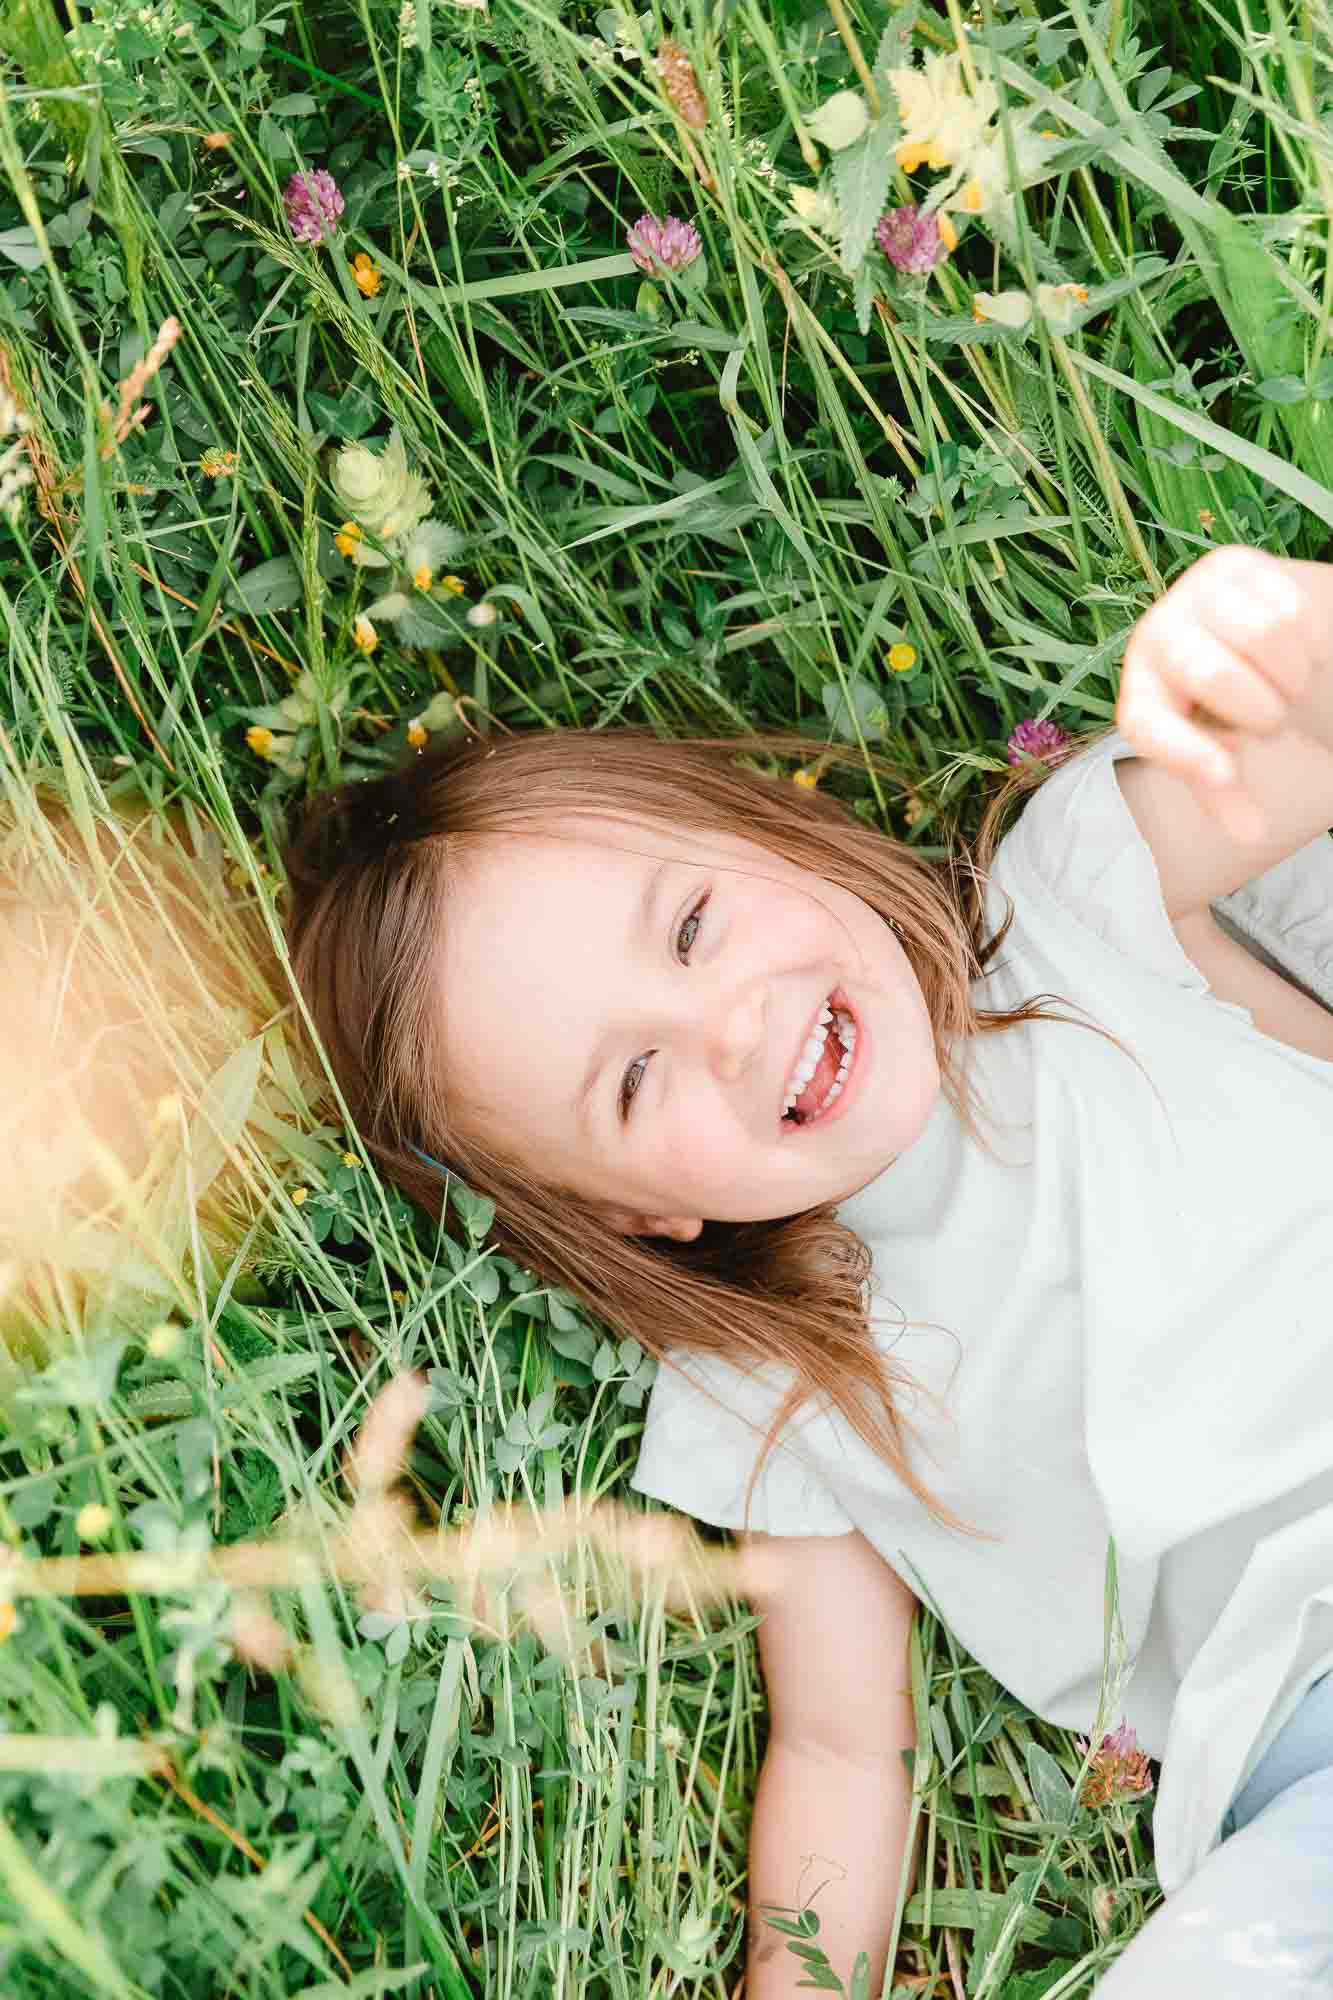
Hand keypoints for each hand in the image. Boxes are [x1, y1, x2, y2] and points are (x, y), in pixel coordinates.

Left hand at [1116, 545, 1330, 843]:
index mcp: (1141, 695)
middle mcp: (1153, 639)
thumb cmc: (1226, 709)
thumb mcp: (1220, 747)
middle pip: (1211, 672)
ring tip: (1283, 686)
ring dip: (1288, 676)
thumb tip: (1251, 835)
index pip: (1147, 724)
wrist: (1247, 640)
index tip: (1226, 773)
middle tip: (1273, 721)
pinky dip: (1303, 642)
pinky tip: (1291, 650)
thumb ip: (1226, 787)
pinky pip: (1287, 607)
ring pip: (1262, 634)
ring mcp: (1188, 597)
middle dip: (1260, 709)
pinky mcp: (1231, 566)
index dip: (1184, 752)